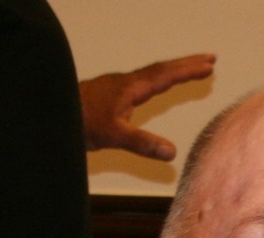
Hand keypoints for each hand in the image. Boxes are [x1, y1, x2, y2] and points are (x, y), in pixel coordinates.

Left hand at [79, 54, 215, 160]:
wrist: (52, 115)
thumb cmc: (80, 123)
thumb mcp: (113, 136)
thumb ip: (142, 143)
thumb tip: (171, 152)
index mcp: (131, 88)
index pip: (165, 75)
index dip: (188, 70)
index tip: (209, 65)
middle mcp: (126, 83)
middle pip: (162, 69)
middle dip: (187, 64)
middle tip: (210, 59)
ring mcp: (118, 87)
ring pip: (152, 74)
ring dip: (173, 70)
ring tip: (191, 69)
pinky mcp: (110, 94)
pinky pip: (141, 82)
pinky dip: (157, 80)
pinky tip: (154, 87)